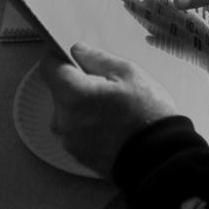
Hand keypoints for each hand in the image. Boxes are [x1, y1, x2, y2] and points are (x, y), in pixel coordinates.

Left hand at [39, 43, 177, 176]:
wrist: (160, 157)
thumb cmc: (148, 114)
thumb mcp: (128, 73)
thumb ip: (97, 59)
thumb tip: (78, 51)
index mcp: (72, 94)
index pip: (48, 67)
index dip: (59, 58)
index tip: (75, 58)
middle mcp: (64, 119)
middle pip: (59, 91)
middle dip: (77, 85)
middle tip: (108, 87)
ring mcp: (71, 141)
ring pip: (68, 113)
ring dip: (82, 107)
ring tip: (113, 110)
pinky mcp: (80, 156)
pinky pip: (77, 131)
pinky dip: (89, 126)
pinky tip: (113, 126)